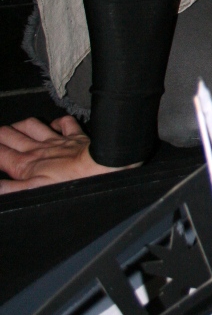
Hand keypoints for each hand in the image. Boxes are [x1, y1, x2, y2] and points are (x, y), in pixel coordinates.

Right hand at [0, 115, 138, 192]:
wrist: (100, 169)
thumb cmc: (70, 183)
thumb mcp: (35, 192)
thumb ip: (11, 190)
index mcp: (26, 165)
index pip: (0, 153)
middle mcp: (38, 150)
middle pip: (11, 136)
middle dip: (0, 134)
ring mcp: (57, 141)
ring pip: (32, 126)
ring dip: (21, 125)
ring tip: (14, 127)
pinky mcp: (75, 137)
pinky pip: (64, 123)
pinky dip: (57, 122)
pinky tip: (53, 124)